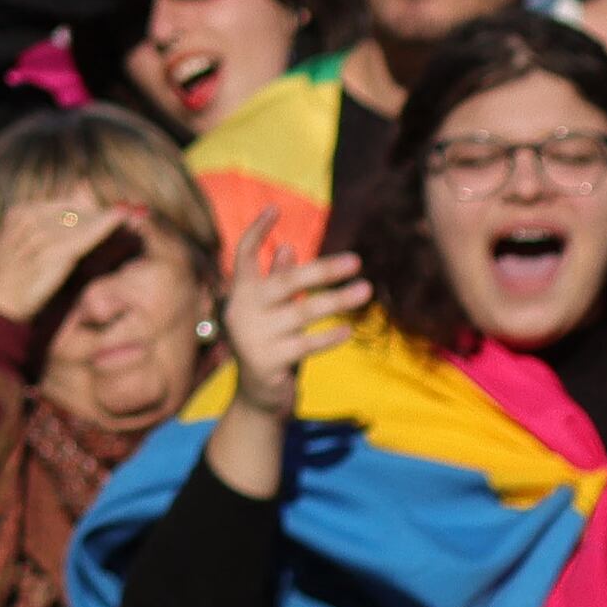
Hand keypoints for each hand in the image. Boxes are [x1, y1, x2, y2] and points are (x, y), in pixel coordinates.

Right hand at [0, 194, 146, 326]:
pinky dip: (105, 226)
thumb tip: (68, 227)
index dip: (91, 211)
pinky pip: (84, 235)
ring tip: (136, 218)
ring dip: (110, 218)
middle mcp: (29, 218)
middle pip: (76, 210)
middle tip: (133, 215)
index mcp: (20, 214)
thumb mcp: (19, 255)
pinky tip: (122, 221)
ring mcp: (40, 234)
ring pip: (83, 220)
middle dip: (103, 214)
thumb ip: (46, 239)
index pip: (64, 206)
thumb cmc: (3, 288)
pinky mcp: (51, 253)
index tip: (115, 216)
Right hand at [218, 210, 369, 409]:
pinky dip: (328, 337)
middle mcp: (241, 310)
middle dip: (323, 270)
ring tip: (366, 291)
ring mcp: (252, 336)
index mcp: (240, 293)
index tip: (276, 208)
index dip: (258, 231)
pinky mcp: (266, 361)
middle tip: (357, 260)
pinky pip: (305, 345)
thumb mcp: (272, 312)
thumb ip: (276, 282)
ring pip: (302, 313)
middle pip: (286, 282)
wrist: (258, 398)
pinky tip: (348, 329)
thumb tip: (287, 248)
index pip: (244, 254)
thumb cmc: (271, 343)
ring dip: (337, 301)